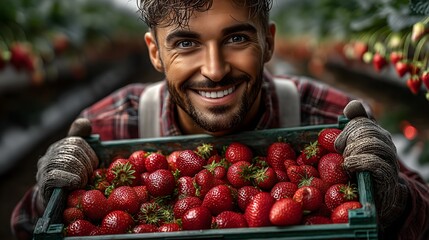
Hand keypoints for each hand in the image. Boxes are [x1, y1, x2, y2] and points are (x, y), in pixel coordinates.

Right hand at [35, 118, 97, 206]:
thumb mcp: (82, 159)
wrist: (57, 201)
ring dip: (80, 173)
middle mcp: (50, 154)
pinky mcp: (42, 182)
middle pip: (73, 151)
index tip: (95, 165)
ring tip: (84, 182)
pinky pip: (55, 175)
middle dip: (86, 164)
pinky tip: (76, 184)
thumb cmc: (74, 178)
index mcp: (61, 146)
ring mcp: (44, 167)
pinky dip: (70, 179)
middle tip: (90, 176)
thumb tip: (84, 122)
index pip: (77, 141)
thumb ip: (83, 139)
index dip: (90, 153)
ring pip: (66, 162)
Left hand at [334, 100, 408, 228]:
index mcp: (376, 133)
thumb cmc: (361, 168)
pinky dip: (357, 162)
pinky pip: (374, 162)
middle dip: (349, 139)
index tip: (339, 143)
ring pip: (372, 143)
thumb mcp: (353, 146)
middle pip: (366, 129)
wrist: (378, 196)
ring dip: (353, 151)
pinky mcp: (388, 175)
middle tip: (342, 152)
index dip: (348, 127)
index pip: (362, 119)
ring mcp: (389, 158)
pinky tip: (349, 166)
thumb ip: (352, 126)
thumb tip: (352, 106)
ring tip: (347, 160)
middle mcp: (386, 142)